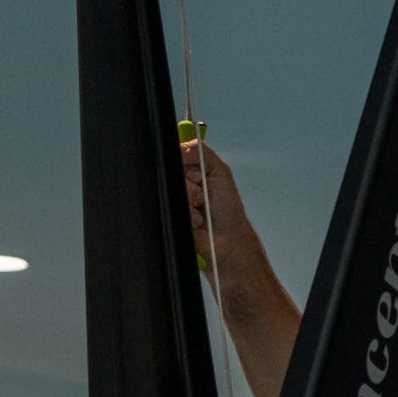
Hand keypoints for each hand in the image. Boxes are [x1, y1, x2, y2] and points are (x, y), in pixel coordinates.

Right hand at [180, 137, 264, 294]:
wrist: (229, 254)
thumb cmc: (231, 220)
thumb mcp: (220, 175)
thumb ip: (202, 155)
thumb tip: (184, 142)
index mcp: (195, 174)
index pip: (177, 153)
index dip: (182, 158)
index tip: (194, 171)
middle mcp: (184, 188)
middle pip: (170, 170)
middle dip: (188, 183)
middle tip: (203, 199)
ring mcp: (176, 205)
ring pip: (168, 188)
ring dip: (187, 201)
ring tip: (201, 215)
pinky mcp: (171, 220)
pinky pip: (166, 207)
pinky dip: (182, 215)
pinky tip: (194, 224)